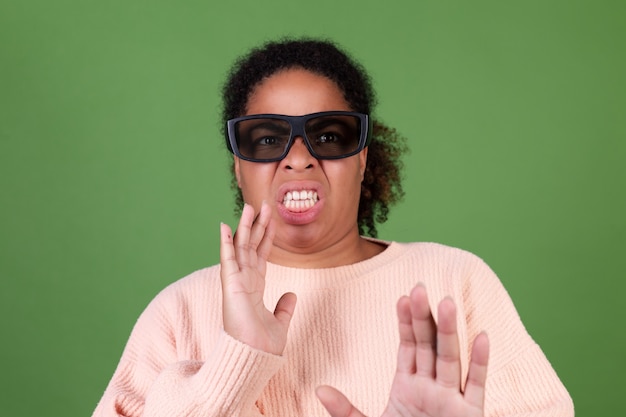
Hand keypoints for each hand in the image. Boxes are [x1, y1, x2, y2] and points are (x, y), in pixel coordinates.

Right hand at [219, 202, 296, 354]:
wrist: (254, 358)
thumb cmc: (262, 345)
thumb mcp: (280, 322)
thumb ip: (285, 307)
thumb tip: (291, 294)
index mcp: (255, 287)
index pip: (261, 254)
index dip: (267, 236)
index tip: (272, 218)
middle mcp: (244, 281)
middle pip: (251, 245)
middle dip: (258, 224)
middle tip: (263, 203)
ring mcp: (236, 282)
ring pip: (240, 247)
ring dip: (244, 226)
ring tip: (249, 206)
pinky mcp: (230, 286)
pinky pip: (228, 260)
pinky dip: (225, 242)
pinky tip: (224, 226)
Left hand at [316, 284, 488, 416]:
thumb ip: (345, 409)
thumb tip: (320, 389)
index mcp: (408, 387)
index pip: (408, 347)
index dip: (406, 322)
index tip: (403, 297)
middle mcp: (432, 388)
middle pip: (429, 346)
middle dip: (424, 317)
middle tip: (420, 288)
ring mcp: (451, 400)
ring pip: (450, 359)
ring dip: (449, 331)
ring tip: (447, 302)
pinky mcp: (469, 416)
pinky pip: (476, 386)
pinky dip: (480, 362)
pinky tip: (481, 336)